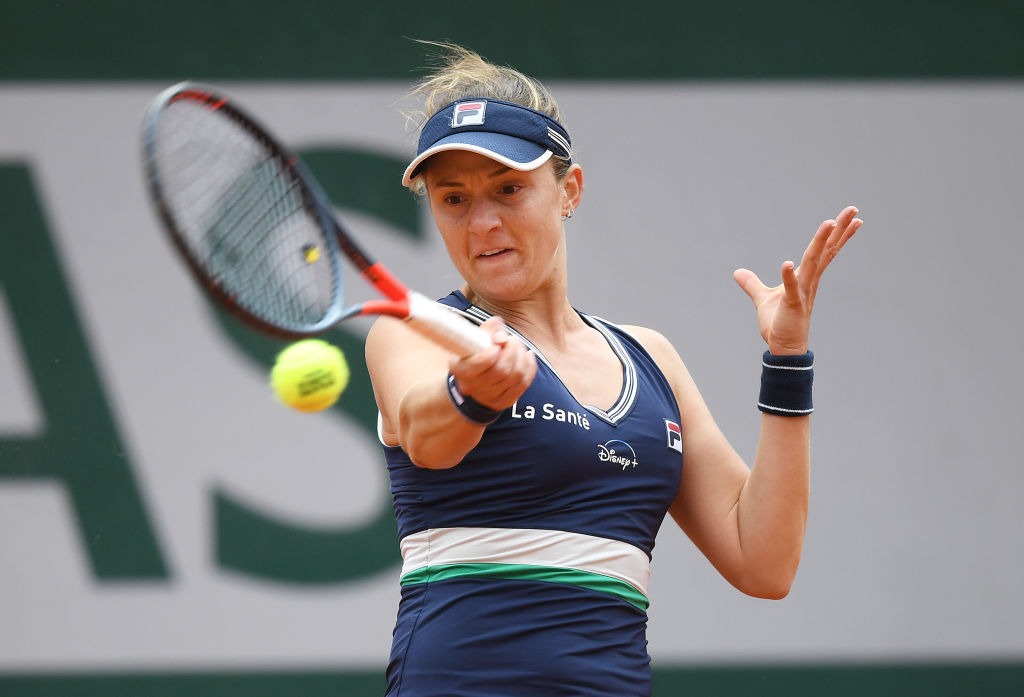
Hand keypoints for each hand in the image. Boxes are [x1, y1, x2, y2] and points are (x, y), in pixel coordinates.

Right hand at [448, 316, 536, 409]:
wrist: (473, 381)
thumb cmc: (474, 355)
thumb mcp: (474, 339)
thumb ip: (487, 329)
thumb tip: (499, 327)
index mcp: (461, 371)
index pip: (478, 365)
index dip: (492, 352)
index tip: (498, 342)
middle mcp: (474, 387)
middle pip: (502, 371)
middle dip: (512, 351)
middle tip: (512, 339)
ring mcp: (490, 397)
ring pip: (516, 376)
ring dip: (522, 356)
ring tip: (518, 346)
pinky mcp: (505, 401)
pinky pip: (524, 383)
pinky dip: (530, 367)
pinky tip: (527, 356)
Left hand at [733, 206, 861, 354]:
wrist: (782, 347)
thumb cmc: (778, 323)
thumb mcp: (762, 298)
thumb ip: (752, 283)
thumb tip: (737, 272)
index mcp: (806, 277)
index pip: (824, 251)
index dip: (838, 234)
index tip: (852, 217)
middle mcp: (809, 281)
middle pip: (826, 251)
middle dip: (839, 230)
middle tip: (853, 209)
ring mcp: (802, 292)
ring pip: (813, 263)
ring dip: (821, 243)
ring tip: (830, 223)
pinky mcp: (792, 305)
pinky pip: (791, 288)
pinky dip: (788, 277)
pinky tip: (787, 263)